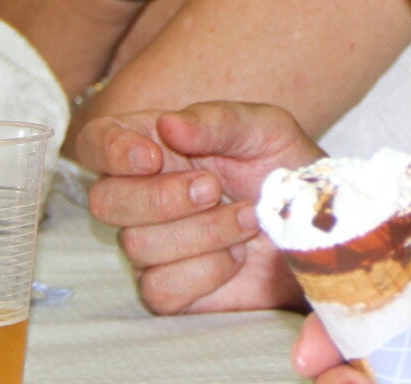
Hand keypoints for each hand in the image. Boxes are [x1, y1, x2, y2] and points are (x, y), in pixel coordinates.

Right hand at [78, 102, 318, 314]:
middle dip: (161, 197)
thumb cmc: (283, 168)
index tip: (151, 157)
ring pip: (138, 245)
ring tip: (248, 217)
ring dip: (203, 232)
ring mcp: (151, 244)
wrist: (314, 226)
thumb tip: (168, 124)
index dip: (110, 151)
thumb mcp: (264, 129)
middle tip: (213, 188)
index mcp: (153, 144)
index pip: (96, 142)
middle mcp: (142, 194)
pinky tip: (236, 254)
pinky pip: (161, 287)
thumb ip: (216, 121)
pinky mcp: (168, 289)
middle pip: (105, 200)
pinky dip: (207, 270)